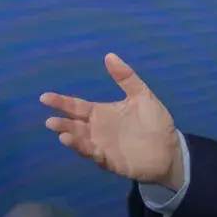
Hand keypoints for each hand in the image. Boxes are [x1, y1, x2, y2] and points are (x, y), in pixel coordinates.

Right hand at [41, 53, 182, 187]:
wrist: (170, 149)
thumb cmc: (154, 123)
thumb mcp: (142, 96)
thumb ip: (126, 78)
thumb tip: (109, 55)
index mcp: (101, 113)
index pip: (77, 106)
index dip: (61, 102)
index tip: (45, 97)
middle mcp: (97, 130)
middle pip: (75, 125)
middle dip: (62, 123)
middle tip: (50, 120)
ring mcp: (102, 146)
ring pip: (81, 141)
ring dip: (71, 138)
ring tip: (62, 134)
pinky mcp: (111, 161)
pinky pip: (95, 155)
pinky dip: (86, 150)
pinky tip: (79, 145)